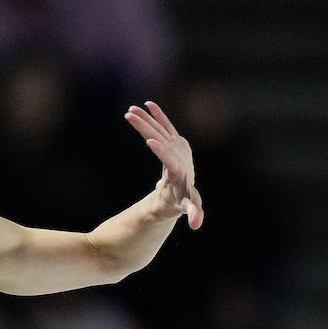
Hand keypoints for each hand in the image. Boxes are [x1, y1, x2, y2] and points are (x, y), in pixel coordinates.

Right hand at [126, 101, 202, 229]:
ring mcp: (178, 145)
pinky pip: (165, 125)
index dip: (162, 151)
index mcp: (181, 170)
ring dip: (145, 119)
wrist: (186, 187)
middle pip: (162, 139)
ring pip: (160, 129)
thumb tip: (197, 224)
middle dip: (146, 127)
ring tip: (130, 110)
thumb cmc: (184, 201)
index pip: (171, 160)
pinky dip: (157, 115)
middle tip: (130, 116)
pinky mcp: (174, 140)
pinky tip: (147, 104)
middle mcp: (180, 154)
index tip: (151, 141)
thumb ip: (194, 213)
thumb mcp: (188, 207)